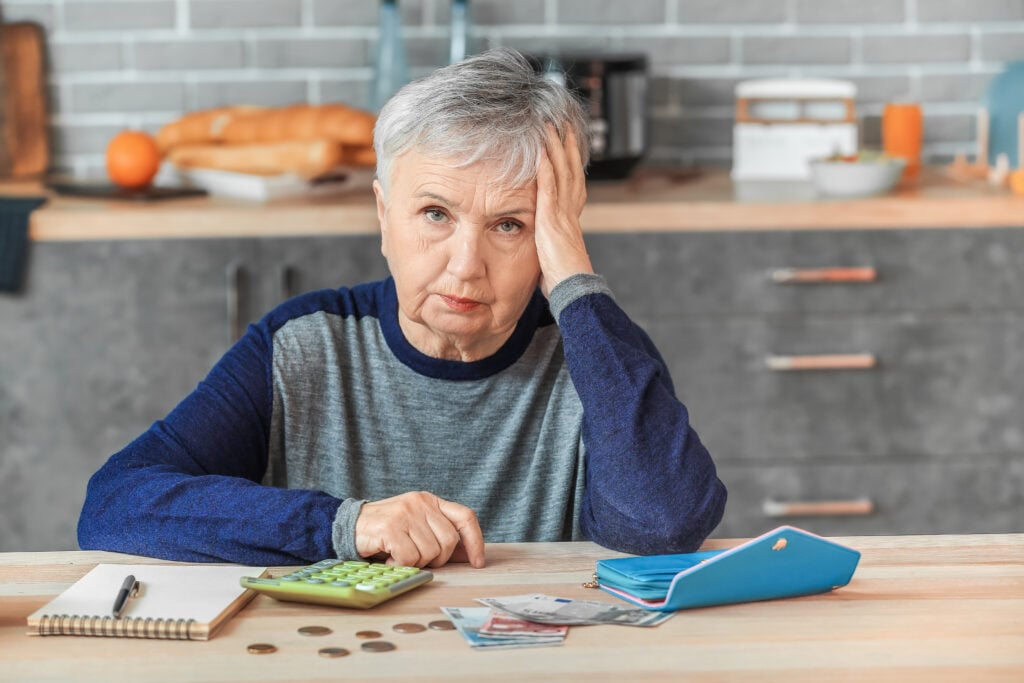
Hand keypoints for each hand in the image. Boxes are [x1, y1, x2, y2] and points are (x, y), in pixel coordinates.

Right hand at [354, 491, 485, 567]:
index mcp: (430, 501)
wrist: (350, 525)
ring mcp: (406, 513)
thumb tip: (470, 556)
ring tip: (399, 555)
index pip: (465, 516)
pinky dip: (401, 565)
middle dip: (437, 559)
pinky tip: (390, 558)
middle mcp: (420, 503)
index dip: (475, 541)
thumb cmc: (387, 531)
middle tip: (417, 558)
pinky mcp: (391, 527)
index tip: (477, 562)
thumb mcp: (417, 528)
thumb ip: (441, 538)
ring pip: (430, 552)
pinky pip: (410, 558)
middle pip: (449, 541)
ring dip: (416, 562)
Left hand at [535, 124, 592, 297]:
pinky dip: (546, 165)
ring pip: (561, 171)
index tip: (568, 144)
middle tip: (563, 123)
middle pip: (570, 170)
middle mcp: (570, 211)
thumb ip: (550, 247)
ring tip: (550, 125)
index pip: (572, 184)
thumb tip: (543, 252)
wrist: (574, 290)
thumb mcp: (555, 258)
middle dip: (567, 145)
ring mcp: (562, 213)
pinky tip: (541, 149)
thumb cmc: (564, 282)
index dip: (571, 162)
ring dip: (555, 147)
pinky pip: (549, 185)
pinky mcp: (552, 218)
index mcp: (571, 220)